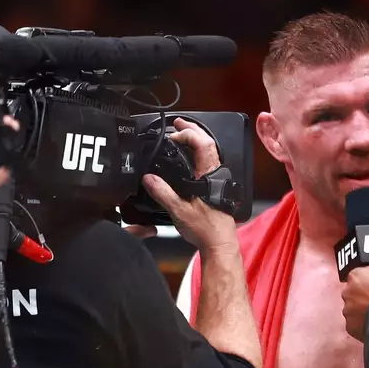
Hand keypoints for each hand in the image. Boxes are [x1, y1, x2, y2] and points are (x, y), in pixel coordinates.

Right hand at [139, 118, 234, 249]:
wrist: (219, 244)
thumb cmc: (206, 229)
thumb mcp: (179, 210)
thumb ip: (162, 192)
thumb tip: (149, 179)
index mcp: (209, 175)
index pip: (202, 144)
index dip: (187, 135)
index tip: (173, 135)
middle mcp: (216, 174)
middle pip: (208, 143)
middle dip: (192, 130)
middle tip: (178, 124)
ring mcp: (217, 180)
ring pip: (210, 152)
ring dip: (196, 141)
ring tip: (182, 136)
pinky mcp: (216, 188)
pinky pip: (208, 163)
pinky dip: (198, 154)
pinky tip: (189, 158)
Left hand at [341, 261, 368, 340]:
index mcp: (356, 275)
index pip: (360, 275)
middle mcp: (347, 292)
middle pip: (354, 293)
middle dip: (365, 296)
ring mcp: (348, 311)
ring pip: (354, 310)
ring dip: (364, 311)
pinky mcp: (351, 327)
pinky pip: (356, 325)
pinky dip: (365, 325)